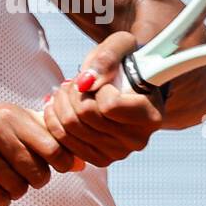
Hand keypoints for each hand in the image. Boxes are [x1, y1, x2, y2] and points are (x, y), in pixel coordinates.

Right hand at [0, 104, 81, 205]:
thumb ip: (34, 132)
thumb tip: (80, 161)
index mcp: (8, 115)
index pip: (53, 145)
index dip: (61, 163)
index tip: (55, 168)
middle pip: (39, 172)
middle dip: (35, 181)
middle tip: (20, 177)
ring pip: (20, 188)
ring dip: (15, 193)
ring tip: (1, 183)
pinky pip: (0, 198)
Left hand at [42, 31, 165, 167]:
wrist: (127, 83)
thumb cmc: (126, 61)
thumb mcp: (121, 45)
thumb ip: (107, 58)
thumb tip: (86, 82)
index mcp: (150, 116)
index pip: (109, 105)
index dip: (98, 87)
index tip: (102, 79)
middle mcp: (137, 140)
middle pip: (86, 116)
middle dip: (72, 92)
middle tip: (73, 82)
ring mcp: (118, 153)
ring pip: (71, 128)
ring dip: (60, 103)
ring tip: (66, 90)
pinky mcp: (99, 159)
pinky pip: (64, 142)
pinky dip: (54, 121)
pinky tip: (58, 106)